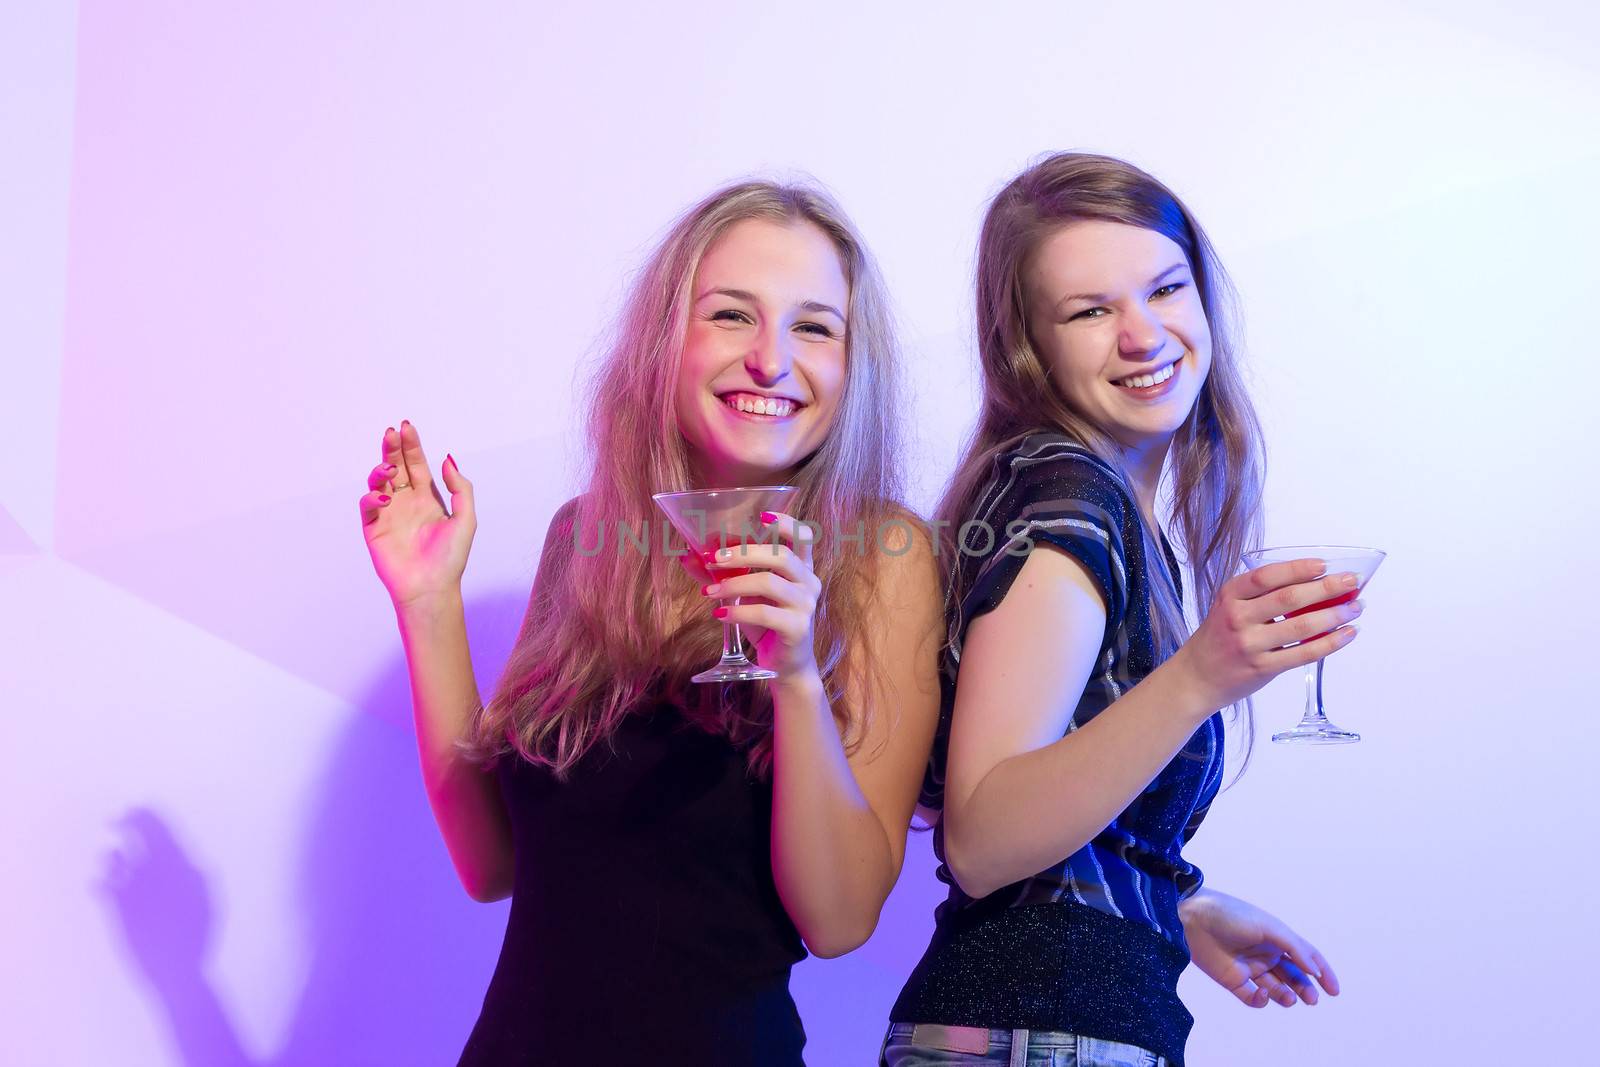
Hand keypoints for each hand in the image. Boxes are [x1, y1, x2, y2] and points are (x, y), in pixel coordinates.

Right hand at [359, 420, 477, 607]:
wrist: (432, 587)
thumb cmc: (451, 557)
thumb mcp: (466, 519)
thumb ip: (460, 488)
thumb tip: (446, 459)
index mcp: (427, 497)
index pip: (416, 464)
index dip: (411, 445)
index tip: (406, 427)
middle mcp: (406, 502)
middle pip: (395, 466)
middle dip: (392, 448)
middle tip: (391, 433)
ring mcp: (388, 514)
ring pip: (378, 482)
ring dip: (381, 470)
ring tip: (390, 470)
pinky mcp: (374, 529)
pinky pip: (368, 506)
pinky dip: (372, 498)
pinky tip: (386, 499)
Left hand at [702, 511, 820, 678]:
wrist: (785, 665)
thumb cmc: (766, 623)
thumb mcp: (745, 595)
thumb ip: (721, 574)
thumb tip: (689, 555)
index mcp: (801, 568)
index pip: (804, 536)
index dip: (785, 522)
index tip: (760, 516)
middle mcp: (809, 582)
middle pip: (781, 556)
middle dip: (744, 553)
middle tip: (714, 559)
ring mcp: (805, 605)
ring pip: (769, 582)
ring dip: (733, 584)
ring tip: (709, 593)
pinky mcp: (797, 628)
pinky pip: (764, 613)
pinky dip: (738, 612)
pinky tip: (720, 615)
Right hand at [1171, 557, 1364, 711]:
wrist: (1197, 677)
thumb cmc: (1220, 638)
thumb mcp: (1229, 607)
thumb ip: (1261, 596)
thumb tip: (1314, 584)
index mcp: (1229, 596)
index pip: (1266, 576)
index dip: (1298, 568)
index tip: (1324, 564)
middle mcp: (1237, 617)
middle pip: (1288, 598)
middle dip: (1326, 587)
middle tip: (1351, 581)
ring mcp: (1249, 644)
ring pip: (1301, 626)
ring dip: (1334, 614)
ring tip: (1355, 607)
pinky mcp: (1262, 668)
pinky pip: (1304, 653)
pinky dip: (1330, 643)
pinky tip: (1347, 633)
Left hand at [1180, 888, 1339, 1007]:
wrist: (1192, 918)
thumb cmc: (1231, 915)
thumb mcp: (1268, 927)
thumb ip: (1293, 947)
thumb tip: (1315, 969)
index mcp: (1276, 937)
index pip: (1305, 956)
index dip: (1322, 972)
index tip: (1335, 990)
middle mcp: (1265, 953)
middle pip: (1293, 976)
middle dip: (1306, 988)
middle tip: (1313, 999)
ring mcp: (1249, 968)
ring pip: (1277, 988)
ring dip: (1288, 996)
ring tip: (1291, 997)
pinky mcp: (1233, 981)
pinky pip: (1253, 997)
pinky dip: (1263, 1001)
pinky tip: (1265, 994)